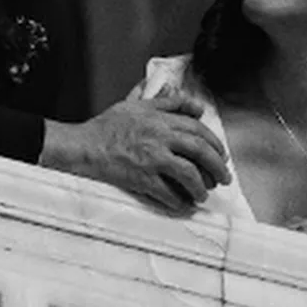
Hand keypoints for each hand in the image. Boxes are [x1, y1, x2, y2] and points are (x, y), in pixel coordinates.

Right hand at [40, 92, 232, 212]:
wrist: (83, 146)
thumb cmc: (106, 127)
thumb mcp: (135, 104)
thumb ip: (165, 101)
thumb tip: (192, 104)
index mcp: (160, 118)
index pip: (198, 128)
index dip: (215, 143)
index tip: (221, 154)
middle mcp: (160, 136)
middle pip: (200, 150)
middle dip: (217, 166)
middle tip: (223, 178)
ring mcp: (152, 158)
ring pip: (189, 174)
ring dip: (201, 186)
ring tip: (203, 194)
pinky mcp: (142, 178)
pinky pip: (168, 193)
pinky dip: (180, 201)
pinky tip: (184, 205)